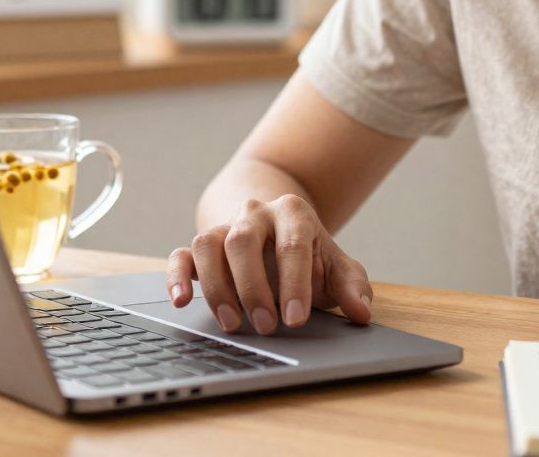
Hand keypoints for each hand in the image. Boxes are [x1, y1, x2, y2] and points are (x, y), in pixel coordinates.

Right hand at [166, 194, 372, 334]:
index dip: (294, 283)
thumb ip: (353, 287)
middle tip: (266, 327)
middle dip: (253, 287)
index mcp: (294, 213)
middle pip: (243, 241)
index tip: (295, 319)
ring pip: (208, 245)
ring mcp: (224, 227)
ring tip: (232, 324)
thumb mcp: (337, 267)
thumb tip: (361, 312)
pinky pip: (181, 255)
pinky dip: (177, 277)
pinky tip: (182, 301)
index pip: (292, 245)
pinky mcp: (199, 246)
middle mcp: (254, 213)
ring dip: (217, 287)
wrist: (276, 229)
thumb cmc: (310, 255)